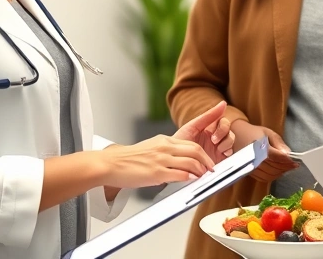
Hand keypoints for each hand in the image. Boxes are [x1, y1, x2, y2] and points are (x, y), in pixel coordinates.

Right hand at [99, 135, 214, 188]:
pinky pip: (180, 174)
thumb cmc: (128, 159)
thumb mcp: (150, 148)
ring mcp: (161, 160)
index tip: (208, 162)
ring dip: (201, 171)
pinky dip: (190, 178)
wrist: (111, 164)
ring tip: (205, 177)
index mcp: (164, 140)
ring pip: (191, 162)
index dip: (204, 154)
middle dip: (207, 162)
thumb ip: (165, 152)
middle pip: (195, 150)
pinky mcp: (156, 173)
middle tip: (211, 170)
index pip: (191, 144)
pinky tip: (193, 181)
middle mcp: (164, 147)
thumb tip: (179, 161)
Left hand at [173, 101, 235, 163]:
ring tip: (218, 150)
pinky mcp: (219, 159)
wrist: (173, 161)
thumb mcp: (192, 127)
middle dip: (224, 135)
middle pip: (229, 131)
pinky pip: (231, 153)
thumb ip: (208, 116)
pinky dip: (229, 153)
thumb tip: (224, 103)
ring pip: (231, 141)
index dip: (222, 127)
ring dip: (227, 144)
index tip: (213, 136)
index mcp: (209, 128)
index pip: (223, 122)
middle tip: (214, 142)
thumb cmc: (180, 142)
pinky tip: (222, 156)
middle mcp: (215, 137)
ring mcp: (217, 148)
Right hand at [231, 120, 298, 182]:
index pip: (278, 158)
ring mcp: (251, 167)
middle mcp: (255, 159)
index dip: (288, 161)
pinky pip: (263, 178)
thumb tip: (288, 153)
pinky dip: (272, 177)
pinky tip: (277, 172)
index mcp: (260, 148)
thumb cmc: (253, 132)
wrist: (236, 135)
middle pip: (275, 168)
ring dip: (280, 173)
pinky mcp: (249, 172)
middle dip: (286, 168)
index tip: (296, 162)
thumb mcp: (267, 132)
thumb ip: (278, 142)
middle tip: (294, 166)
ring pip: (270, 175)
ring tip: (287, 169)